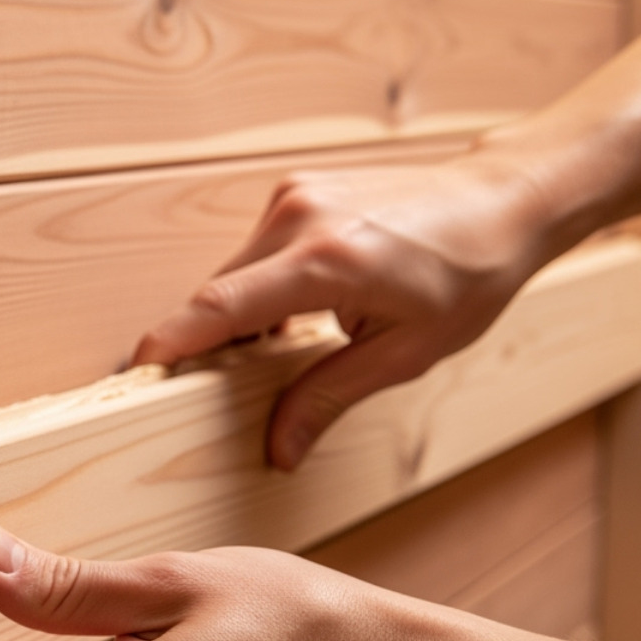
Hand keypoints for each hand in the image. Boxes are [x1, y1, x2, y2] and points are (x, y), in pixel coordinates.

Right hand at [133, 157, 550, 469]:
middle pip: (218, 296)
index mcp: (328, 261)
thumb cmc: (469, 274)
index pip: (220, 307)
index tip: (136, 373)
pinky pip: (254, 252)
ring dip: (238, 317)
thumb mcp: (405, 354)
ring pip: (233, 273)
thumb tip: (278, 451)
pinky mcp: (298, 189)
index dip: (170, 344)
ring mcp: (296, 195)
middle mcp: (300, 217)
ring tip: (271, 352)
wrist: (504, 198)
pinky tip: (293, 313)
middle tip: (208, 393)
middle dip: (207, 346)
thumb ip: (328, 397)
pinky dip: (259, 288)